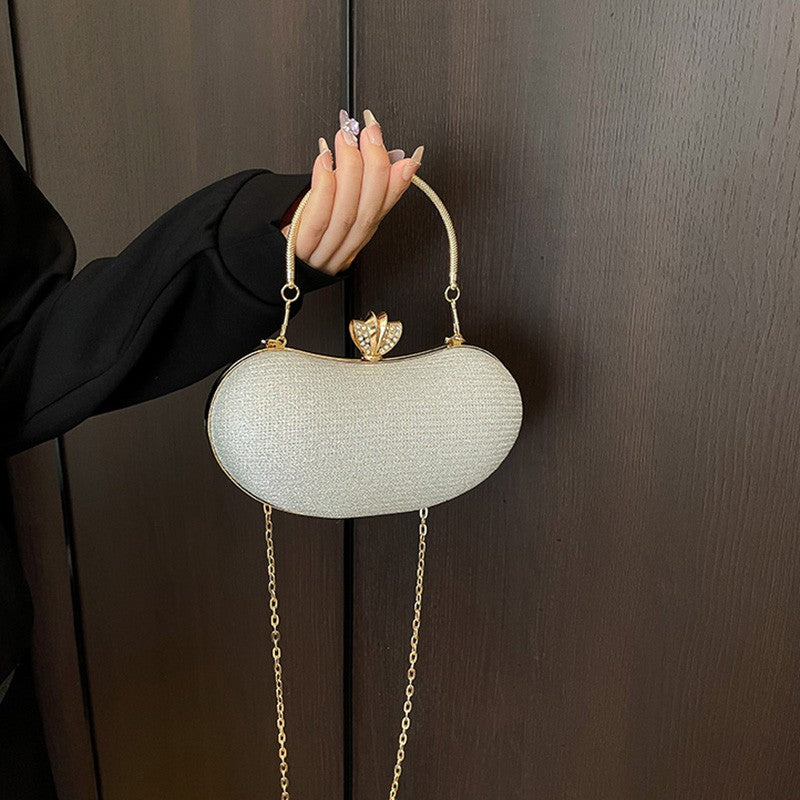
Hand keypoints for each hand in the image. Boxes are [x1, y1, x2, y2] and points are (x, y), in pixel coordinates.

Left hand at [280, 109, 423, 275]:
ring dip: (350, 170)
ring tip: (346, 138)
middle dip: (375, 167)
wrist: (266, 264)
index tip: (406, 155)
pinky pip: (317, 219)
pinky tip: (325, 161)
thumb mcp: (327, 206)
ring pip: (347, 213)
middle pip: (368, 211)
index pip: (382, 210)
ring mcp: (323, 253)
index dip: (398, 183)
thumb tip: (386, 157)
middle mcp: (343, 249)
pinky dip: (324, 187)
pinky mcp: (300, 249)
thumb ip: (355, 186)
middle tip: (370, 133)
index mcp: (354, 239)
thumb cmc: (294, 234)